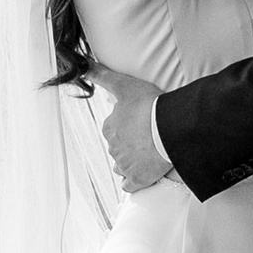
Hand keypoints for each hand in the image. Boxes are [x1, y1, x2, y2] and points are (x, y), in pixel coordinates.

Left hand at [92, 65, 174, 192]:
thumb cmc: (150, 106)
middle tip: (147, 136)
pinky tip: (142, 174)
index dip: (127, 125)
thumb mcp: (125, 85)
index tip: (140, 122)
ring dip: (131, 161)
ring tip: (148, 153)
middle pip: (119, 147)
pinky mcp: (138, 179)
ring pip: (123, 165)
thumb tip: (83, 67)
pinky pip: (129, 185)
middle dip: (130, 143)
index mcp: (110, 128)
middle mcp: (114, 148)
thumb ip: (103, 76)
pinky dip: (134, 181)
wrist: (170, 130)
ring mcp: (125, 166)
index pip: (114, 128)